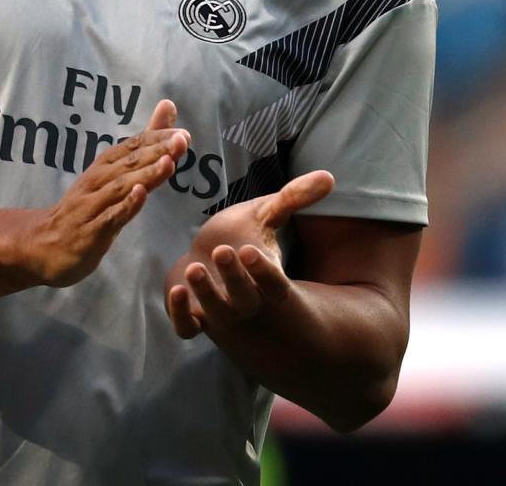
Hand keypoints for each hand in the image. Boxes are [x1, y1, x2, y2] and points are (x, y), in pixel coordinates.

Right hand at [25, 100, 186, 287]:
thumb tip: (167, 107)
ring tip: (168, 163)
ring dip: (145, 174)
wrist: (43, 245)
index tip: (182, 133)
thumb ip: (145, 146)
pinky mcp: (90, 232)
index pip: (133, 146)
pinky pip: (109, 217)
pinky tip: (140, 194)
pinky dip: (125, 206)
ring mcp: (92, 206)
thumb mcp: (114, 176)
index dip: (157, 138)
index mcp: (105, 166)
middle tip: (182, 140)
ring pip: (120, 187)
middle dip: (157, 150)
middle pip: (129, 162)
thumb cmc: (87, 207)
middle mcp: (97, 181)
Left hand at [163, 169, 334, 338]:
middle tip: (222, 251)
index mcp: (266, 280)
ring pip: (216, 313)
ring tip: (195, 268)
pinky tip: (177, 290)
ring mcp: (218, 313)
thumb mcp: (265, 215)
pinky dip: (180, 315)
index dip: (264, 273)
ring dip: (206, 293)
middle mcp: (245, 301)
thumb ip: (292, 198)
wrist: (209, 263)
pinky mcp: (192, 318)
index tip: (250, 250)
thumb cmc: (242, 237)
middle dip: (234, 278)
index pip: (274, 286)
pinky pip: (186, 327)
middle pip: (245, 300)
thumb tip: (328, 176)